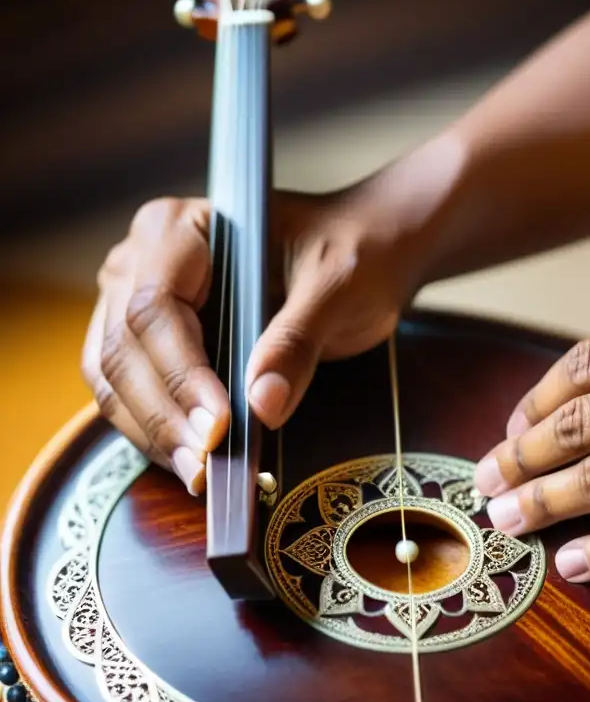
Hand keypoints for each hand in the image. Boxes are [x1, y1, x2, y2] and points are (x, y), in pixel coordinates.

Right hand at [81, 190, 417, 493]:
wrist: (363, 252)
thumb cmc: (352, 252)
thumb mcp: (338, 288)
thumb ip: (298, 340)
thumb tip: (263, 405)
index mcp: (180, 227)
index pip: (155, 306)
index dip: (181, 372)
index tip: (218, 425)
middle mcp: (142, 261)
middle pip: (123, 347)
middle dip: (162, 413)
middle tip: (204, 465)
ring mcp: (136, 302)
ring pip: (114, 377)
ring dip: (152, 431)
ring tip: (198, 474)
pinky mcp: (152, 343)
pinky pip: (131, 392)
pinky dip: (157, 431)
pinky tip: (193, 462)